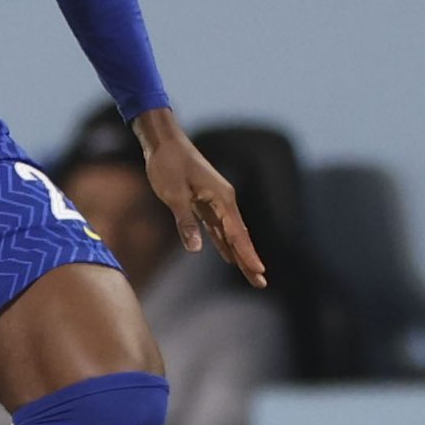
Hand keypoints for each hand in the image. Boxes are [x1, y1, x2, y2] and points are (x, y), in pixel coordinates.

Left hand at [136, 111, 266, 287]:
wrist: (163, 141)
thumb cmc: (167, 164)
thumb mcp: (174, 194)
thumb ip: (186, 222)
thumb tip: (195, 249)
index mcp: (222, 198)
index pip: (237, 234)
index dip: (247, 255)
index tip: (258, 273)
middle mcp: (224, 200)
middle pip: (239, 236)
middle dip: (249, 259)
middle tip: (261, 283)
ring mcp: (216, 201)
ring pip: (230, 233)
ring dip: (238, 254)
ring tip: (250, 274)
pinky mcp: (205, 201)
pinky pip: (219, 227)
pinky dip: (224, 242)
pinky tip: (227, 256)